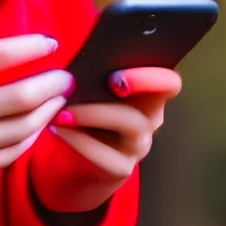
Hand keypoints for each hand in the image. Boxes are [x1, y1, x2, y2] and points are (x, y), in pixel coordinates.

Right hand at [0, 34, 72, 210]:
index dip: (30, 47)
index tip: (49, 42)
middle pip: (22, 97)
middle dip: (53, 83)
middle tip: (66, 77)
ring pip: (23, 128)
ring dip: (48, 111)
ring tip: (58, 99)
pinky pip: (10, 155)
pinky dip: (29, 138)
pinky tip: (36, 126)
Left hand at [32, 67, 182, 214]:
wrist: (73, 166)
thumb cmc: (82, 119)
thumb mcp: (90, 95)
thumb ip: (93, 75)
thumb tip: (79, 57)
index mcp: (146, 94)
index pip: (169, 81)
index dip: (152, 74)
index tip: (116, 73)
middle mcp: (150, 118)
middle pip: (160, 96)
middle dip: (132, 83)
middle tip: (91, 81)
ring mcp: (139, 145)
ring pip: (132, 123)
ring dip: (93, 112)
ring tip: (62, 109)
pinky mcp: (121, 168)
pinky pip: (105, 154)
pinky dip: (78, 139)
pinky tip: (56, 128)